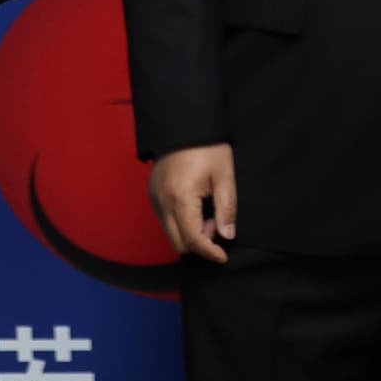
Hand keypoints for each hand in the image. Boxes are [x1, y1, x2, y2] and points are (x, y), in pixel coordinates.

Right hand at [148, 143, 237, 262]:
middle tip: (217, 224)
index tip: (223, 255)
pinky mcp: (153, 193)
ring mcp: (155, 198)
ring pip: (170, 232)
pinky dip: (180, 222)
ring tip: (208, 211)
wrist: (185, 124)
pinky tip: (196, 206)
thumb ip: (226, 209)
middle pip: (178, 243)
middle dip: (199, 242)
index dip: (209, 252)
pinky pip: (165, 219)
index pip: (192, 239)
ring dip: (190, 232)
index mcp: (181, 198)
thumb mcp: (224, 176)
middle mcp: (162, 202)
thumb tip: (227, 236)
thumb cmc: (208, 147)